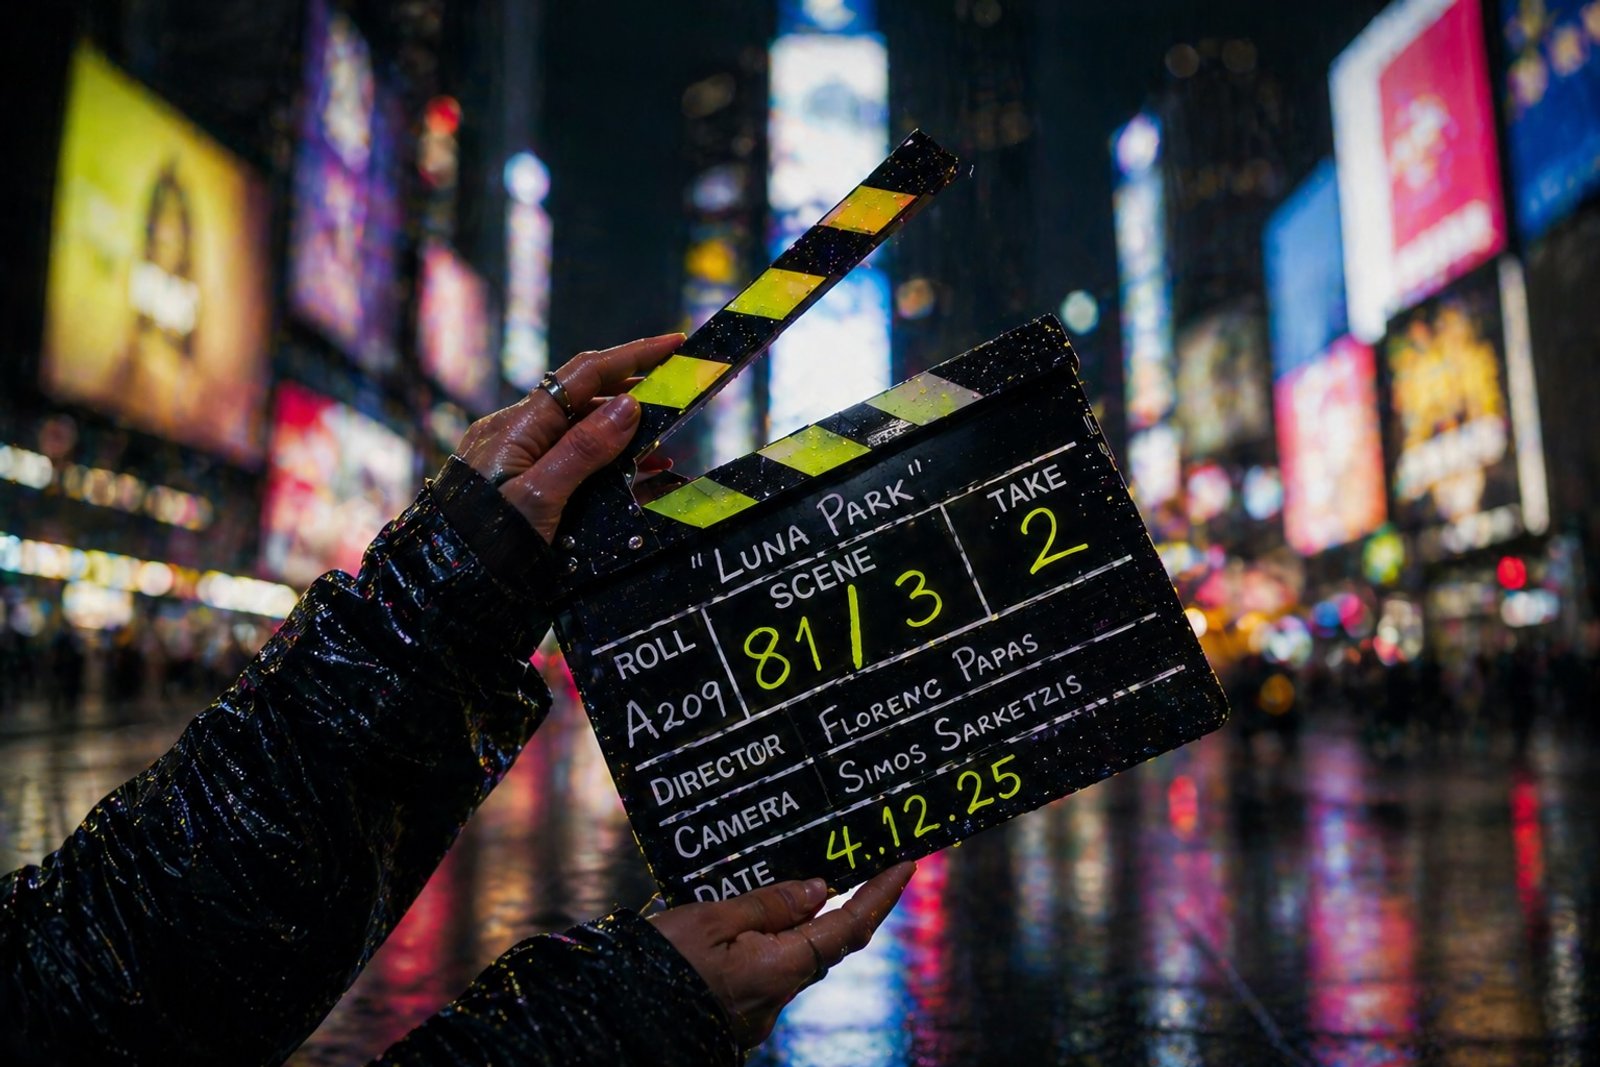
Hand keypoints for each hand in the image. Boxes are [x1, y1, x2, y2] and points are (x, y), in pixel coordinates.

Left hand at [456, 333, 682, 541]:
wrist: (444, 586)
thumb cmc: (482, 543)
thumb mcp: (538, 497)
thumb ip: (583, 450)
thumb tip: (628, 404)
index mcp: (517, 426)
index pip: (584, 374)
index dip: (632, 356)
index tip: (674, 345)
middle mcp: (516, 434)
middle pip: (585, 399)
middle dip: (634, 394)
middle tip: (678, 397)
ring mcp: (517, 460)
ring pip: (581, 434)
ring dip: (624, 435)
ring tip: (665, 448)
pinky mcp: (520, 487)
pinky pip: (572, 462)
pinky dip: (607, 465)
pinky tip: (638, 477)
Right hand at [648, 863, 914, 1048]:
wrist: (614, 1021)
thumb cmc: (657, 967)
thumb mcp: (710, 919)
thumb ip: (767, 904)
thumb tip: (818, 890)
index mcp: (778, 968)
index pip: (849, 927)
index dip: (880, 895)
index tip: (905, 864)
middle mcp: (777, 995)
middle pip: (824, 942)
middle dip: (840, 904)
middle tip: (852, 861)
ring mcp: (758, 1010)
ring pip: (792, 956)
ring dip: (793, 923)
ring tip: (777, 883)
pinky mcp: (737, 1014)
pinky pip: (764, 969)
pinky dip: (765, 941)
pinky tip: (742, 920)